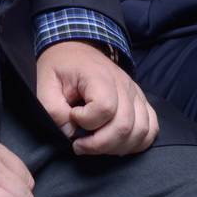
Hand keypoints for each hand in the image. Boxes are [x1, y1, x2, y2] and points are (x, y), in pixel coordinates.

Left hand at [35, 40, 158, 155]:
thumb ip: (52, 108)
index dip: (86, 121)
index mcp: (99, 75)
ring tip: (96, 145)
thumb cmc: (61, 67)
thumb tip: (70, 132)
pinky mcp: (140, 101)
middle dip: (100, 144)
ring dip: (117, 146)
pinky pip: (151, 128)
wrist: (76, 49)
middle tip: (79, 144)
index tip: (72, 116)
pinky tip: (118, 144)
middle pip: (124, 124)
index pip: (105, 107)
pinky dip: (138, 142)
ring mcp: (135, 93)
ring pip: (140, 130)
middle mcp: (123, 83)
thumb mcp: (44, 82)